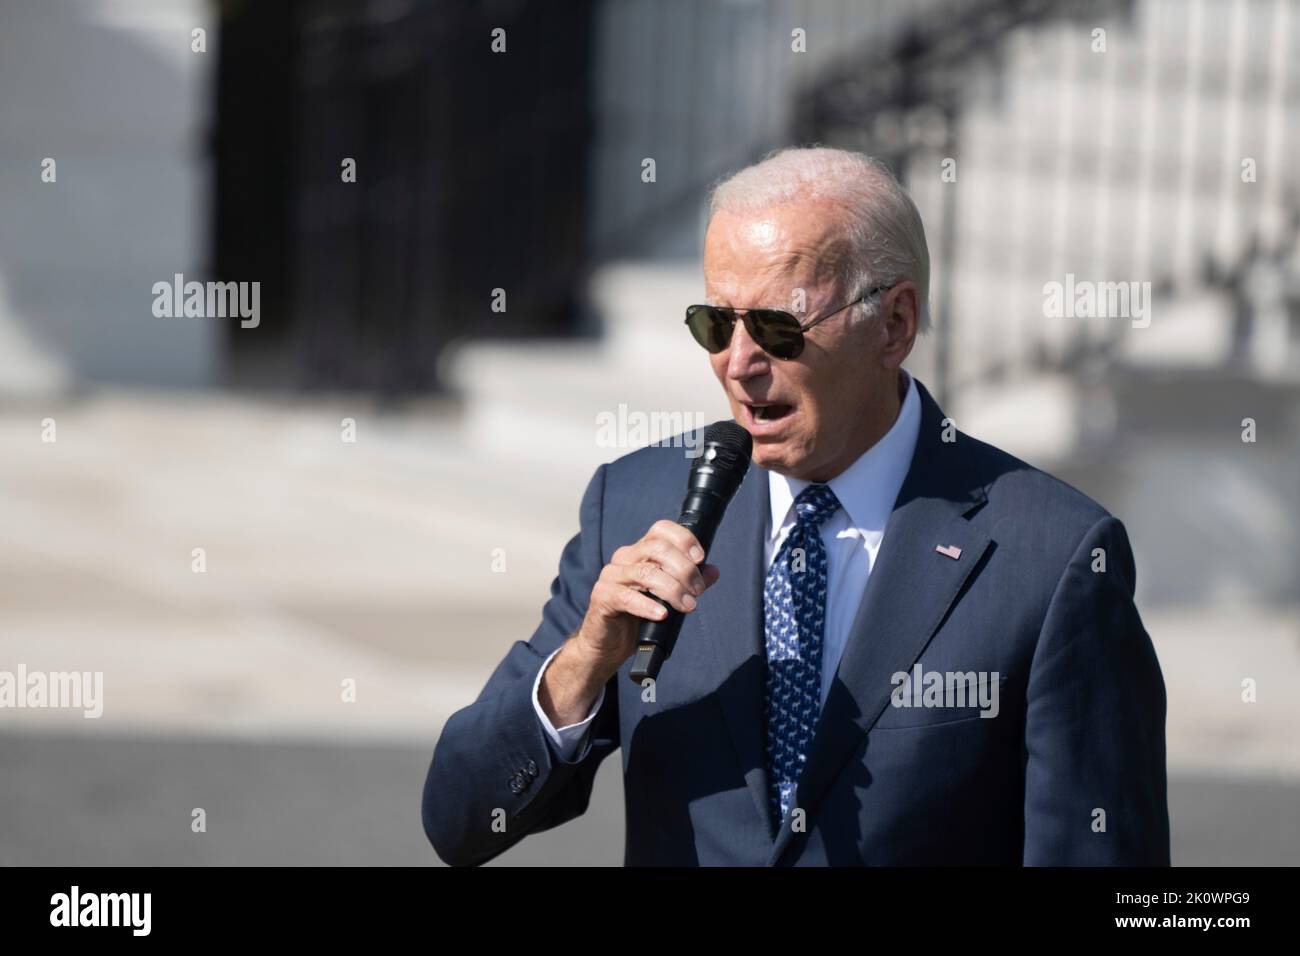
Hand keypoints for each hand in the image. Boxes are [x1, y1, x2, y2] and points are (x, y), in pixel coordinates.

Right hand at [575, 519, 721, 679]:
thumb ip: (689, 582)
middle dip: (684, 569)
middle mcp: (624, 557)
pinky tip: (662, 614)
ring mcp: (611, 575)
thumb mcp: (668, 597)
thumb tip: (713, 571)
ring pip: (645, 572)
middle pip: (657, 548)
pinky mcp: (602, 596)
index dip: (684, 539)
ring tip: (687, 605)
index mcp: (641, 551)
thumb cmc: (639, 616)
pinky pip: (626, 596)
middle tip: (697, 591)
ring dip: (672, 589)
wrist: (609, 643)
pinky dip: (648, 605)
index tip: (700, 559)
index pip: (661, 530)